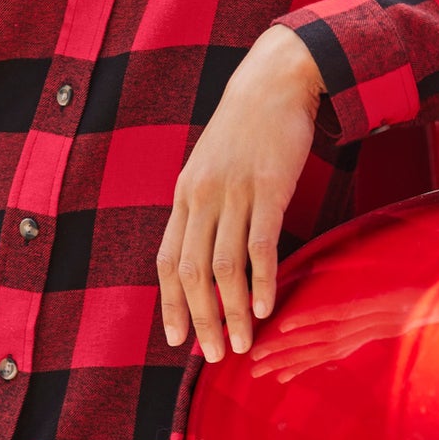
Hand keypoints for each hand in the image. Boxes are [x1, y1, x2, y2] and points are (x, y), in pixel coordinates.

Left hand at [156, 25, 324, 360]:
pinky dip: (261, 280)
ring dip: (231, 310)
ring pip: (224, 265)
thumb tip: (203, 254)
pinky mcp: (268, 187)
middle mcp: (202, 197)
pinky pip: (260, 243)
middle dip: (200, 319)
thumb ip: (203, 207)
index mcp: (185, 195)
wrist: (272, 84)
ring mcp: (234, 192)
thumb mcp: (209, 167)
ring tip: (240, 343)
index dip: (170, 304)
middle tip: (213, 356)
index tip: (177, 340)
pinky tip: (265, 307)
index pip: (167, 261)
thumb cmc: (243, 130)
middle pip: (191, 271)